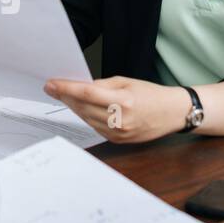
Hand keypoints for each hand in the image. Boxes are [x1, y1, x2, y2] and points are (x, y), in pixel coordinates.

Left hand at [44, 75, 192, 142]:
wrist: (172, 113)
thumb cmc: (152, 94)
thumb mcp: (126, 82)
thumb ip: (102, 85)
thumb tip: (79, 88)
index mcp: (123, 101)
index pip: (86, 94)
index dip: (66, 89)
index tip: (51, 84)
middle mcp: (119, 120)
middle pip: (83, 107)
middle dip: (65, 97)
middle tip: (53, 88)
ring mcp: (118, 133)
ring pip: (86, 118)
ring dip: (74, 107)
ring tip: (65, 96)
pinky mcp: (117, 141)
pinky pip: (95, 127)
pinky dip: (86, 116)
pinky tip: (82, 108)